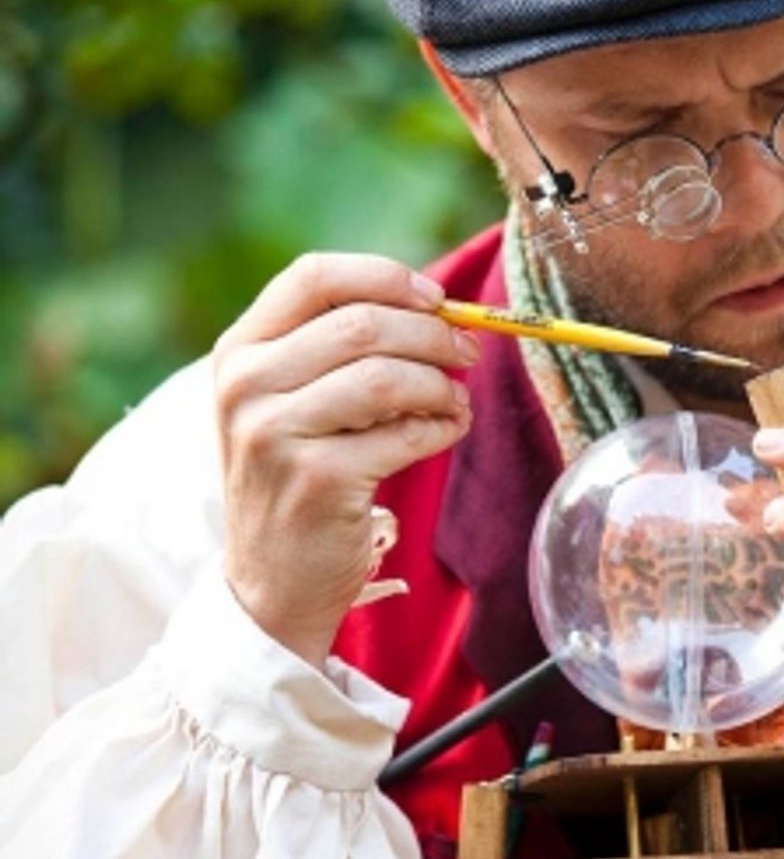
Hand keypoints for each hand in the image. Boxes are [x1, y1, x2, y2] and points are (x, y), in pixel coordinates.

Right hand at [214, 253, 477, 665]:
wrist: (271, 582)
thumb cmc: (295, 479)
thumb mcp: (288, 403)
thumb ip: (337, 350)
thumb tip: (435, 308)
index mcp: (239, 351)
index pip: (314, 277)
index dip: (385, 278)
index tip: (435, 299)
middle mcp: (246, 386)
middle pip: (362, 323)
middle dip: (432, 334)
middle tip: (468, 352)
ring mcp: (275, 433)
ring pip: (387, 376)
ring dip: (440, 385)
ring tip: (455, 400)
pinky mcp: (317, 479)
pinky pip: (403, 434)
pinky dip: (441, 427)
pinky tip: (446, 430)